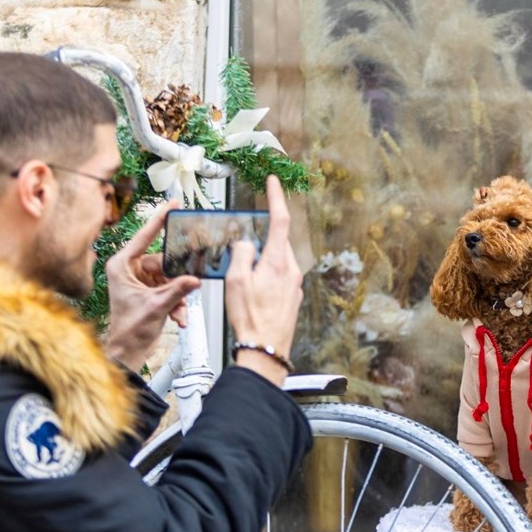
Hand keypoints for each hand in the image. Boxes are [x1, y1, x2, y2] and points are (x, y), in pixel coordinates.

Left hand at [105, 201, 200, 369]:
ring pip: (170, 277)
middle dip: (177, 277)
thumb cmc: (129, 330)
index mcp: (122, 266)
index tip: (172, 204)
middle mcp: (130, 270)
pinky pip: (170, 289)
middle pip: (163, 261)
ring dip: (178, 295)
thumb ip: (177, 290)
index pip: (144, 236)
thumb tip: (194, 279)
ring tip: (178, 309)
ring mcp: (140, 281)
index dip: (160, 220)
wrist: (129, 352)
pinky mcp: (150, 292)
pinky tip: (178, 316)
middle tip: (190, 281)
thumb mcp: (156, 306)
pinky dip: (177, 302)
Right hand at [225, 175, 302, 385]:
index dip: (277, 197)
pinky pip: (279, 277)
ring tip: (245, 281)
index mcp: (277, 261)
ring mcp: (295, 284)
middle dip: (261, 240)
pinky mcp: (293, 297)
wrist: (266, 349)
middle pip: (277, 242)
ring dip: (262, 262)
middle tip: (243, 252)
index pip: (280, 220)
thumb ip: (242, 253)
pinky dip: (266, 277)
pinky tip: (254, 294)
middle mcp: (291, 270)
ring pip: (278, 260)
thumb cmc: (250, 318)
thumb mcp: (236, 280)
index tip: (274, 182)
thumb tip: (247, 244)